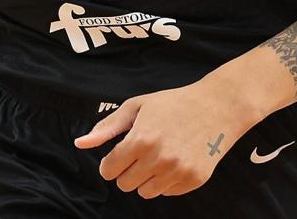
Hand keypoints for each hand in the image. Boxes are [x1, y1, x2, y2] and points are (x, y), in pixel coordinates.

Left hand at [73, 79, 254, 198]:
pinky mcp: (194, 179)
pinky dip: (167, 180)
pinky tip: (175, 159)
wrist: (216, 107)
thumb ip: (106, 128)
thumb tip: (80, 144)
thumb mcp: (136, 107)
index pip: (109, 170)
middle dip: (127, 171)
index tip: (120, 153)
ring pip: (145, 192)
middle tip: (141, 152)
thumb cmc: (172, 104)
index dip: (111, 162)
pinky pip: (167, 192)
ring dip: (146, 177)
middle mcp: (158, 159)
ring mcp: (178, 171)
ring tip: (159, 155)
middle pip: (125, 185)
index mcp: (140, 140)